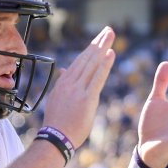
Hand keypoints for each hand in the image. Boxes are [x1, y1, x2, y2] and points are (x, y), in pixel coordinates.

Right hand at [40, 27, 115, 147]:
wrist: (55, 137)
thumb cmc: (57, 122)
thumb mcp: (56, 98)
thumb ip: (61, 82)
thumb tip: (63, 70)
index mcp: (64, 82)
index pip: (79, 61)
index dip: (90, 48)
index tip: (99, 39)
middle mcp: (70, 82)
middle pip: (87, 58)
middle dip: (99, 43)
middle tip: (109, 30)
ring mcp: (79, 89)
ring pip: (92, 64)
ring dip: (103, 48)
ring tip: (111, 35)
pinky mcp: (87, 98)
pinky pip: (97, 78)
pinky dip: (104, 65)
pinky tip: (111, 54)